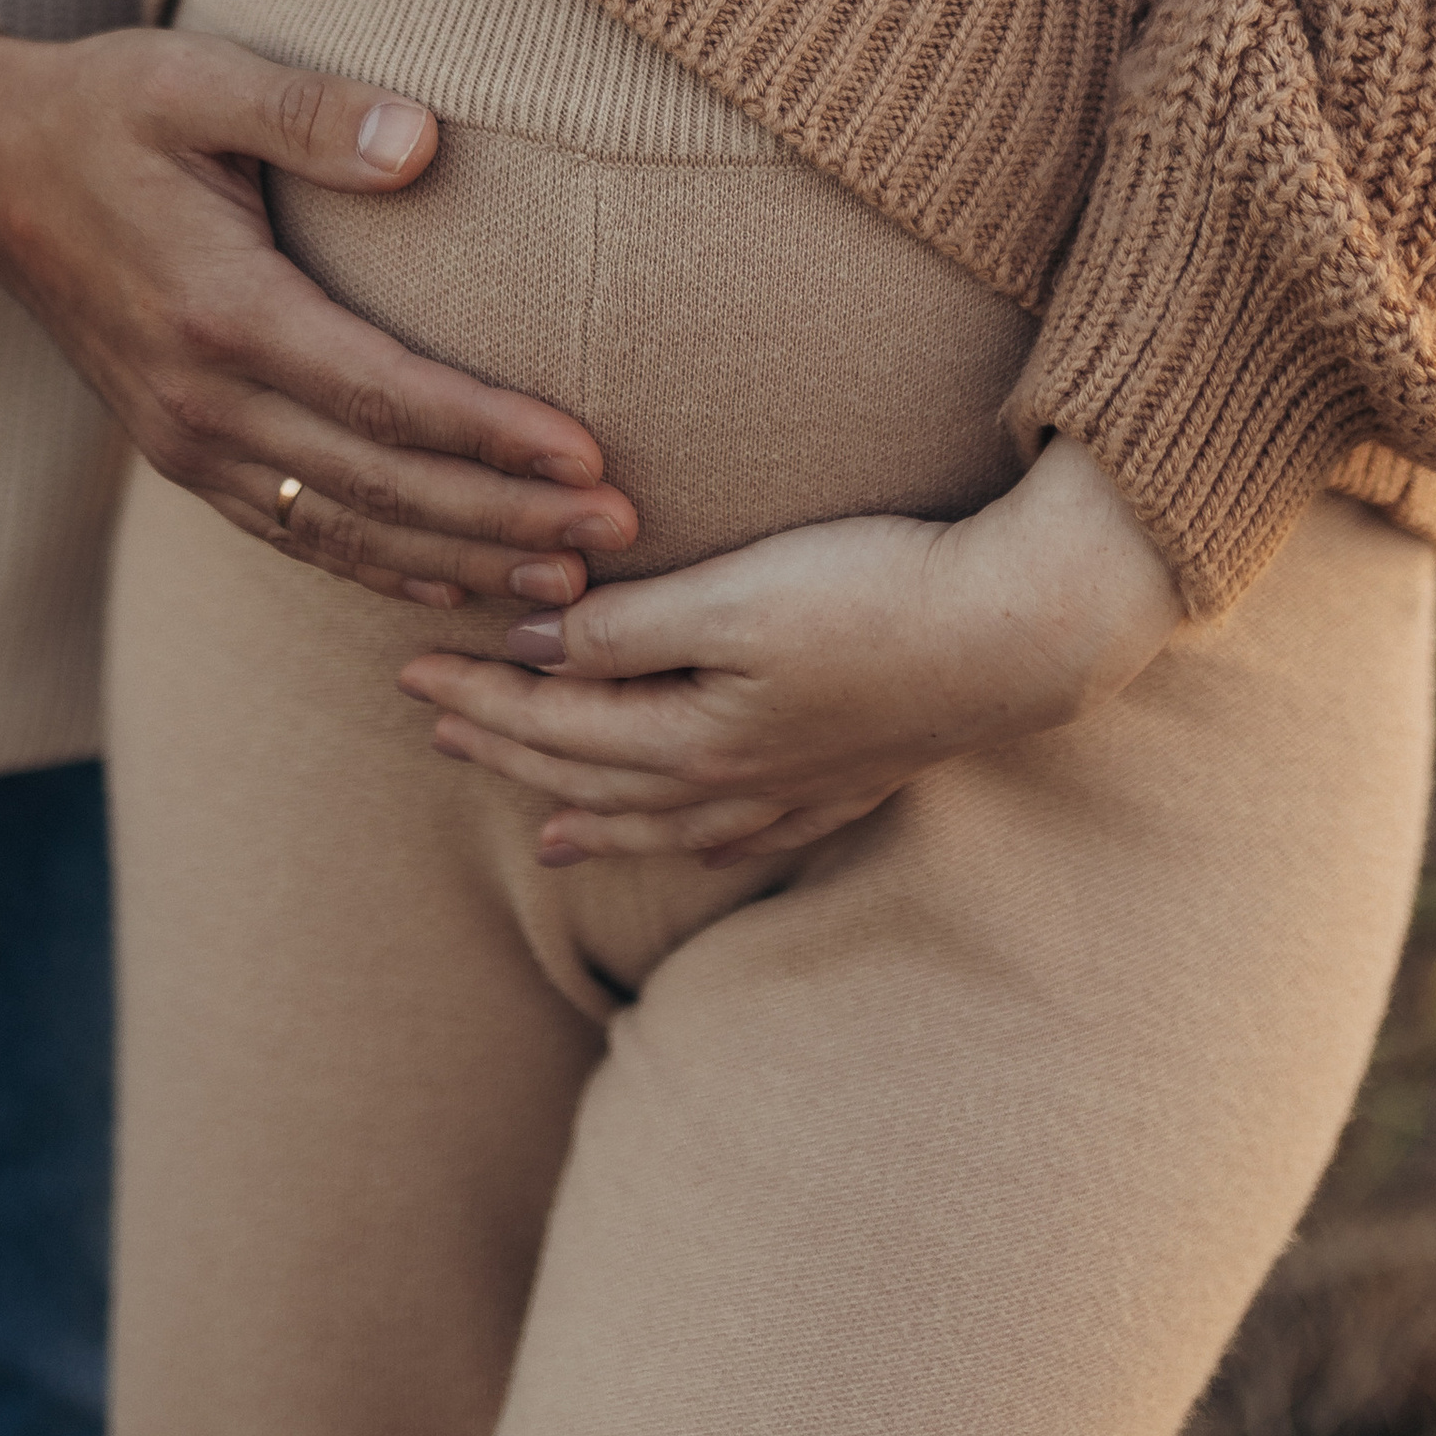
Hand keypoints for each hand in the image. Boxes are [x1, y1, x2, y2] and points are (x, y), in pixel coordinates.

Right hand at [0, 11, 634, 606]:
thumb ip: (309, 109)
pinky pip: (292, 531)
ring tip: (567, 584)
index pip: (385, 399)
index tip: (590, 460)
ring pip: (342, 531)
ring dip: (459, 562)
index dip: (493, 438)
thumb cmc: (102, 108)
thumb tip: (422, 142)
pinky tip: (449, 581)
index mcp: (219, 310)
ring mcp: (183, 439)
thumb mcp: (194, 78)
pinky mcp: (177, 451)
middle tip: (618, 537)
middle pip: (380, 488)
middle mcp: (200, 398)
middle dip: (506, 520)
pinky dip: (376, 568)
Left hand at [397, 437, 1181, 869]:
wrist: (1022, 632)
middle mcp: (737, 778)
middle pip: (596, 772)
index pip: (556, 721)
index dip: (480, 693)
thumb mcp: (734, 598)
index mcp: (695, 734)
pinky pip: (755, 827)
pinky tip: (696, 840)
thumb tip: (533, 647)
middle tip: (439, 724)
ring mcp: (800, 785)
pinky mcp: (857, 774)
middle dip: (511, 748)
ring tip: (545, 833)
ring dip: (596, 814)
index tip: (412, 667)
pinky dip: (704, 837)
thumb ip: (628, 629)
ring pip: (668, 816)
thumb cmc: (875, 595)